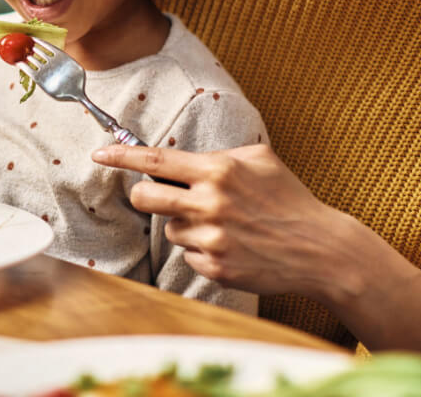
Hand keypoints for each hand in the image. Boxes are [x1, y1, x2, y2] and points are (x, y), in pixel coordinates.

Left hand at [93, 143, 342, 294]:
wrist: (321, 249)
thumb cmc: (289, 199)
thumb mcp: (260, 159)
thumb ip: (220, 154)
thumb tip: (184, 157)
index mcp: (218, 170)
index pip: (156, 159)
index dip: (121, 155)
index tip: (99, 153)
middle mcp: (210, 202)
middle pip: (145, 197)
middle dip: (144, 195)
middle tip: (159, 196)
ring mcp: (212, 238)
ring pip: (170, 228)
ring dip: (185, 225)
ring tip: (222, 224)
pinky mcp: (215, 267)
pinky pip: (188, 254)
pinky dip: (202, 250)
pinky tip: (232, 246)